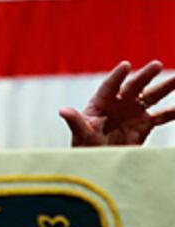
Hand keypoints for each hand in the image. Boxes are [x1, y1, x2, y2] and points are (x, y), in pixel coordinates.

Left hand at [60, 60, 174, 146]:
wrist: (97, 161)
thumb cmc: (84, 146)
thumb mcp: (80, 134)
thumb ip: (75, 121)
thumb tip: (62, 110)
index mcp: (100, 102)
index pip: (109, 86)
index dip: (117, 76)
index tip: (126, 66)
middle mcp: (118, 104)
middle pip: (133, 87)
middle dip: (144, 76)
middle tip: (157, 65)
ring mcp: (132, 113)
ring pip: (149, 97)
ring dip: (164, 88)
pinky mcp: (143, 125)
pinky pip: (160, 117)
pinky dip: (171, 112)